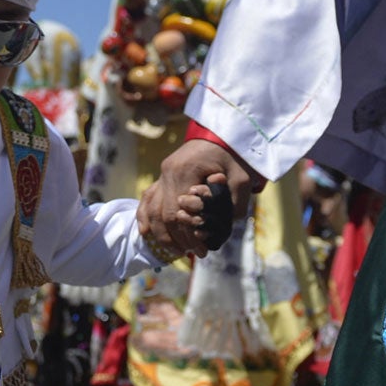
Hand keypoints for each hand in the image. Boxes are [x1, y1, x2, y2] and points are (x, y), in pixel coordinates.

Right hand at [145, 135, 258, 256]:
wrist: (221, 132)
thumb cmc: (233, 154)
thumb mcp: (241, 177)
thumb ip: (234, 203)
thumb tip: (224, 227)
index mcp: (185, 171)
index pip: (179, 212)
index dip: (188, 236)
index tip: (202, 250)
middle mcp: (168, 172)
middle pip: (163, 214)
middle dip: (175, 239)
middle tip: (191, 253)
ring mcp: (163, 173)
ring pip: (151, 209)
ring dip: (160, 233)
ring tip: (174, 250)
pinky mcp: (163, 175)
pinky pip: (147, 198)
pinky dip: (145, 216)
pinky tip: (147, 233)